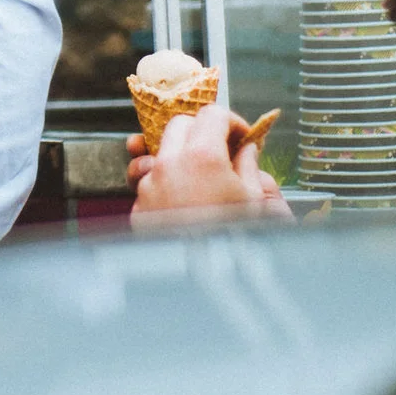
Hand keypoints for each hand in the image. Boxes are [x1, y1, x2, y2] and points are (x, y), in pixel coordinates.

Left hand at [127, 105, 292, 228]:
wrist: (205, 280)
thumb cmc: (233, 242)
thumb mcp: (256, 201)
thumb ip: (249, 166)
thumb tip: (246, 150)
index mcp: (203, 156)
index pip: (212, 113)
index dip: (231, 121)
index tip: (240, 136)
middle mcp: (170, 165)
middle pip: (179, 124)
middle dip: (201, 131)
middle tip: (220, 150)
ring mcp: (149, 186)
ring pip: (158, 153)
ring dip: (177, 157)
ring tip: (196, 175)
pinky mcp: (139, 208)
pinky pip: (148, 184)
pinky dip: (164, 186)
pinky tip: (181, 201)